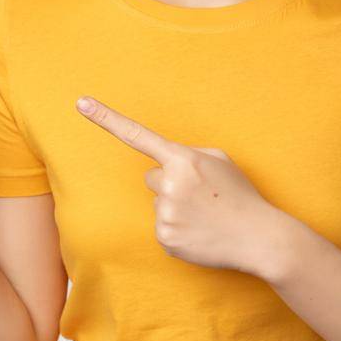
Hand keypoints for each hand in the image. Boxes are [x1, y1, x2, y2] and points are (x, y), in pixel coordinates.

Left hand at [75, 95, 284, 276]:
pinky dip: (178, 230)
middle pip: (152, 178)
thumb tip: (165, 165)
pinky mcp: (165, 238)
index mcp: (184, 160)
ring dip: (176, 208)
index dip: (107, 118)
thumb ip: (190, 155)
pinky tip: (200, 232)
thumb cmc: (241, 196)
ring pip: (157, 204)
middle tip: (203, 196)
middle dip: (171, 184)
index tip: (80, 102)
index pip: (138, 135)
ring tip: (206, 216)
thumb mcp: (222, 162)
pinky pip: (162, 228)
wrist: (259, 237)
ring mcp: (165, 213)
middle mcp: (170, 184)